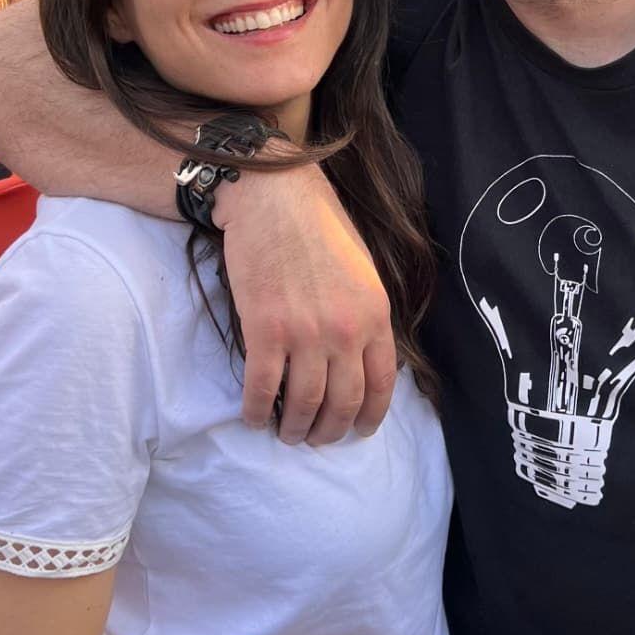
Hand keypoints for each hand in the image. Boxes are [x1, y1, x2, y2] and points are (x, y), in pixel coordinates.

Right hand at [218, 159, 396, 444]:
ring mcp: (305, 333)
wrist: (273, 196)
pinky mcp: (264, 330)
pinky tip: (254, 416)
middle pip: (342, 403)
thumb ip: (365, 314)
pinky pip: (262, 388)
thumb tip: (360, 356)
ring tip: (286, 433)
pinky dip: (257, 410)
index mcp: (375, 314)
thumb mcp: (363, 269)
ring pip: (303, 404)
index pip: (381, 385)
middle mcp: (345, 330)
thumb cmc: (318, 225)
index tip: (359, 431)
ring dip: (294, 428)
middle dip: (329, 431)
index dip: (370, 417)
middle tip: (316, 438)